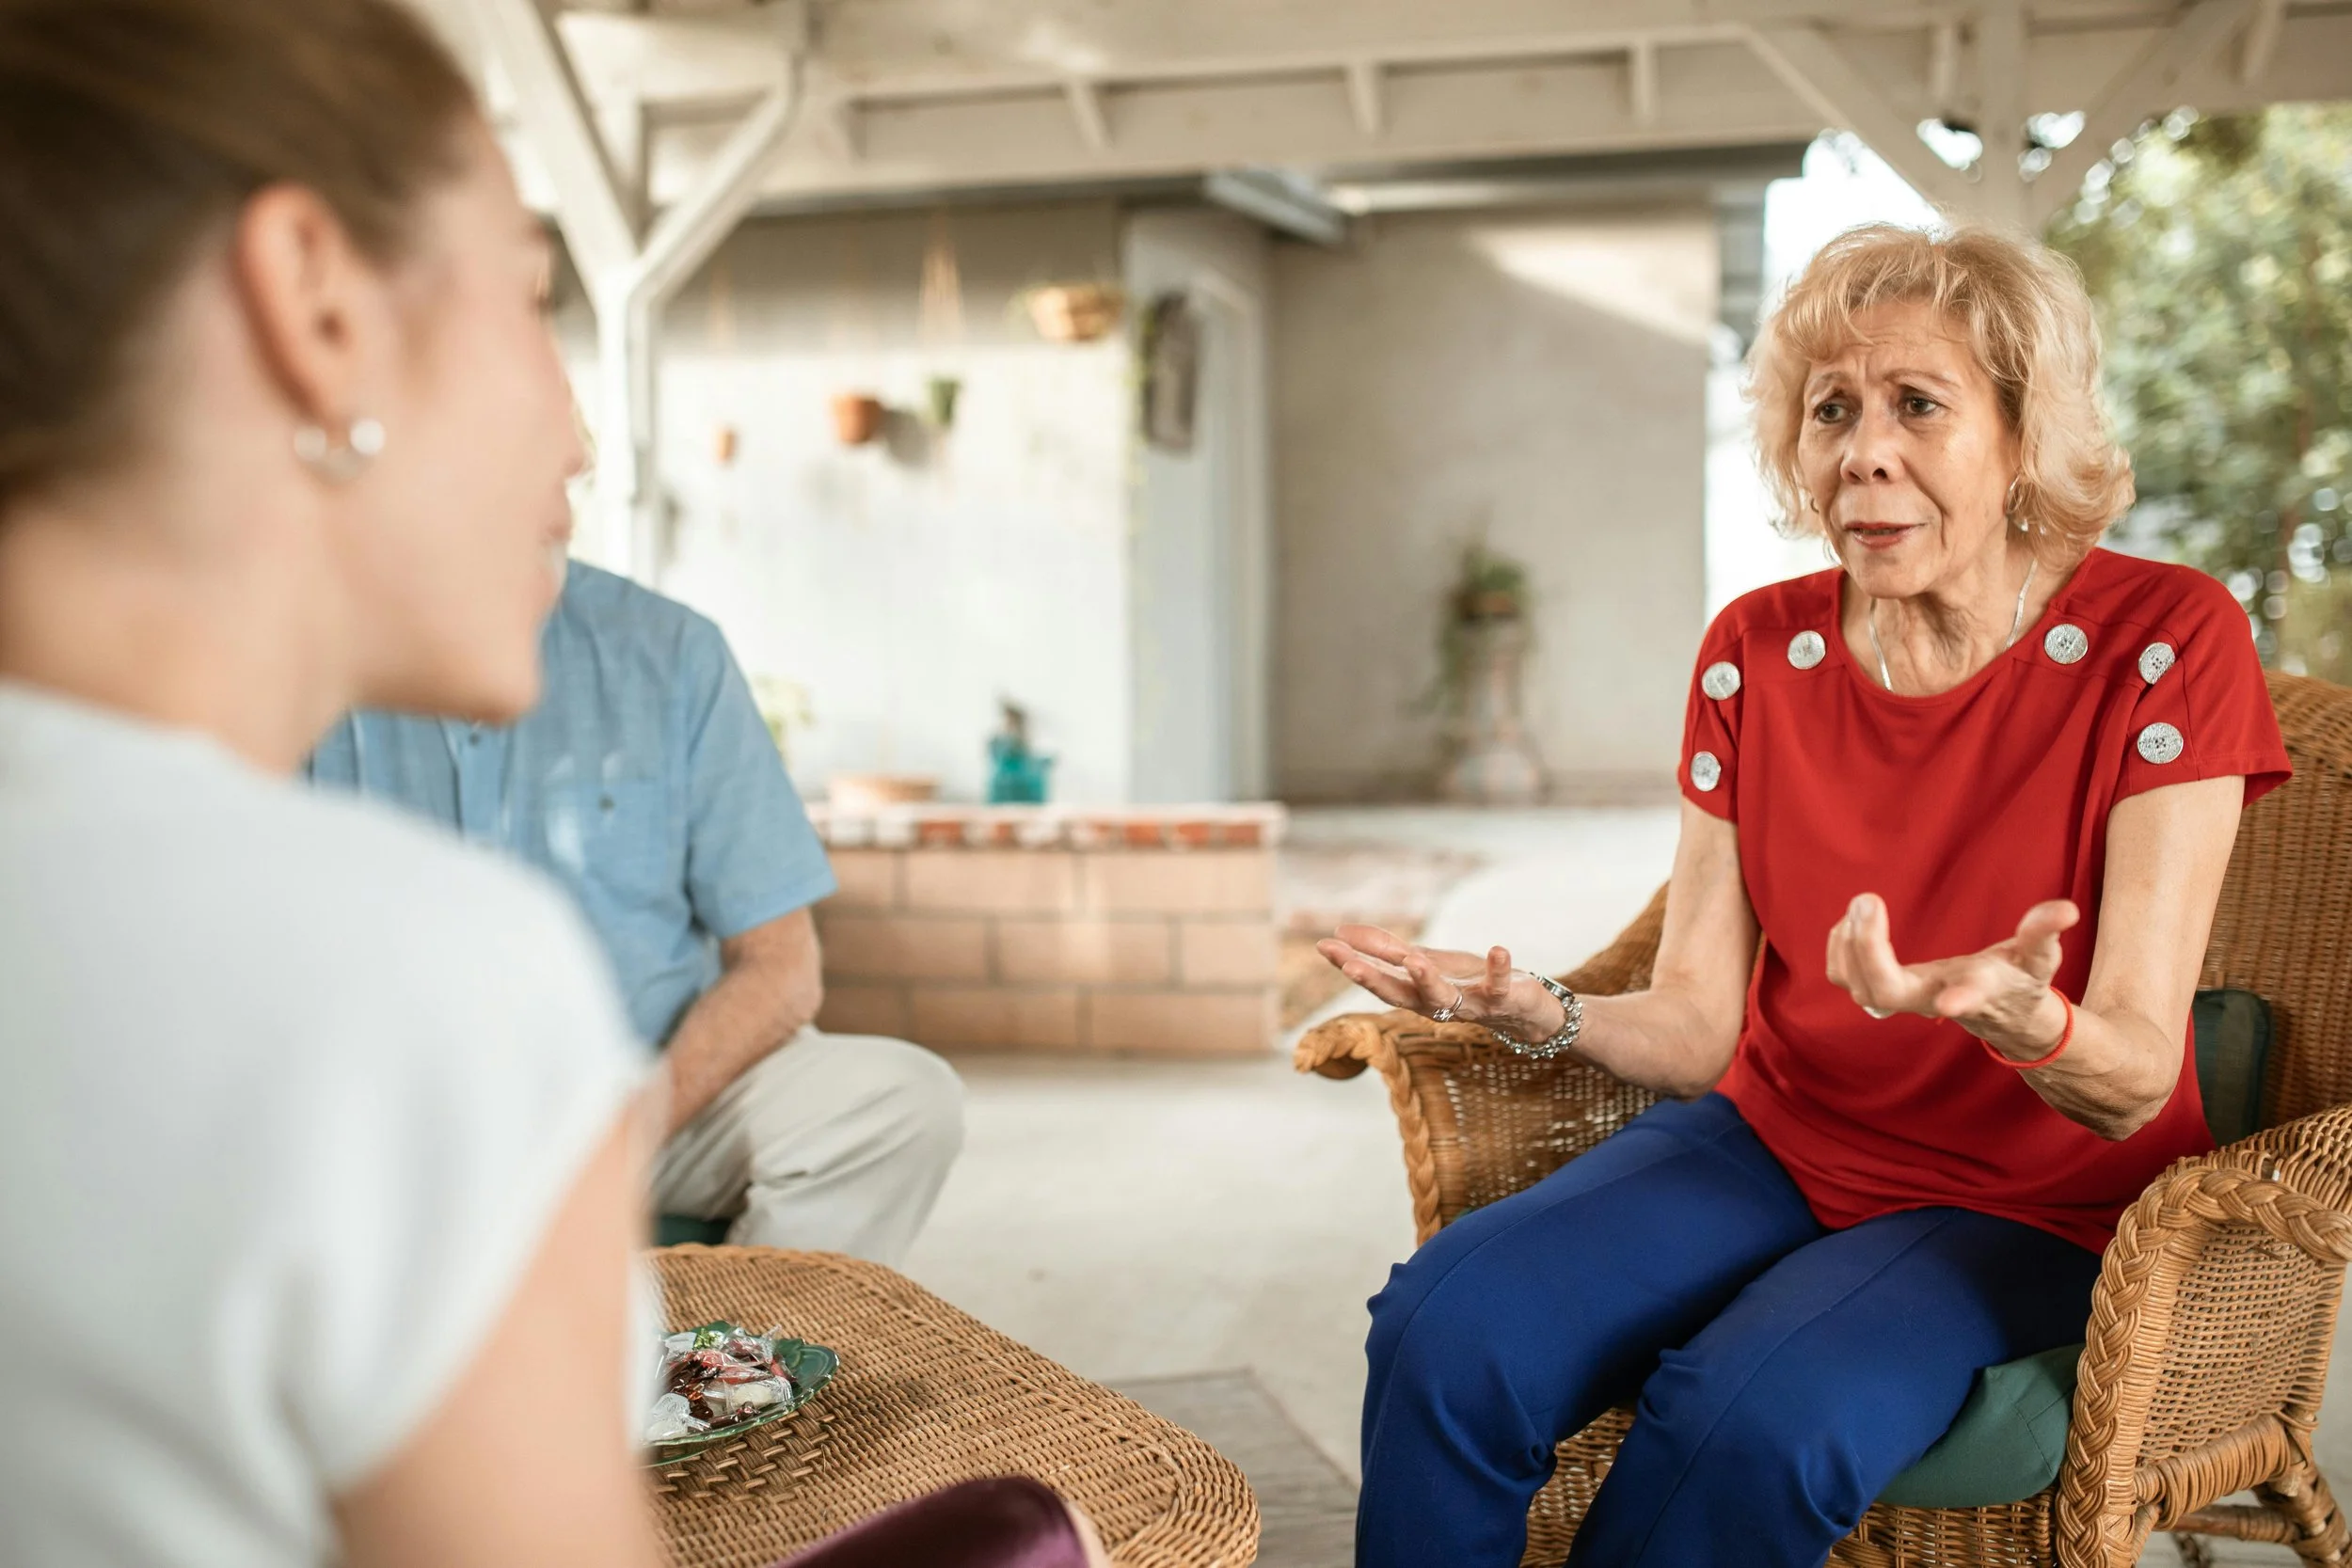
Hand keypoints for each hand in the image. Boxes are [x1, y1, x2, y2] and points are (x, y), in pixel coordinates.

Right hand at [1315, 925, 1566, 1043]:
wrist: (1525, 1012)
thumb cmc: (1469, 985)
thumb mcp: (1426, 962)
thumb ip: (1387, 950)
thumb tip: (1340, 929)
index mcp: (1415, 994)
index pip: (1378, 977)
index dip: (1351, 963)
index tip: (1325, 945)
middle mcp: (1437, 1005)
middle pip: (1400, 994)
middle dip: (1374, 980)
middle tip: (1348, 964)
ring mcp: (1470, 1003)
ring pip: (1443, 998)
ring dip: (1427, 980)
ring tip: (1413, 959)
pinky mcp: (1504, 998)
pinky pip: (1500, 985)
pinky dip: (1499, 968)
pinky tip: (1498, 948)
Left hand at [1825, 893, 2075, 1054]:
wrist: (2003, 1016)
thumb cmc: (2020, 982)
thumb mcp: (2040, 958)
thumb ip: (2045, 933)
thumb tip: (2066, 909)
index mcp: (1972, 991)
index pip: (1962, 999)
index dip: (1958, 999)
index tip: (1948, 1002)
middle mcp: (1930, 1000)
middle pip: (1885, 992)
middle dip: (1868, 949)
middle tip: (1866, 900)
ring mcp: (1903, 999)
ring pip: (1858, 988)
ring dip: (1849, 946)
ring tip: (1860, 907)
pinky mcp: (1884, 992)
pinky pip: (1846, 978)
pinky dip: (1840, 949)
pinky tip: (1849, 923)